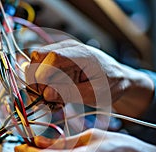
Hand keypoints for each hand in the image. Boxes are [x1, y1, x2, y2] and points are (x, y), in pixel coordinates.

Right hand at [26, 39, 153, 116]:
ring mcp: (62, 51)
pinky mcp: (59, 58)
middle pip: (38, 58)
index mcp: (81, 54)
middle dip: (36, 80)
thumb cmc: (111, 84)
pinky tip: (53, 93)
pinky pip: (41, 68)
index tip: (44, 94)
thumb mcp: (95, 93)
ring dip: (38, 82)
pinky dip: (42, 82)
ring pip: (36, 63)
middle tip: (46, 99)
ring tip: (52, 98)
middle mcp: (68, 48)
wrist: (119, 76)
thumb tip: (46, 95)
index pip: (51, 57)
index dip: (42, 75)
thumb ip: (70, 93)